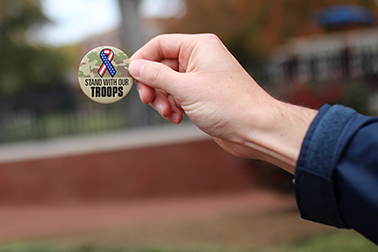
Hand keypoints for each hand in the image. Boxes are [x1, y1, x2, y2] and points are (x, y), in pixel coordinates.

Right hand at [129, 34, 316, 172]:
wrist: (255, 129)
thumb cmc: (228, 105)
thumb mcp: (185, 89)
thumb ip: (156, 76)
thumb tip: (135, 66)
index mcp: (198, 46)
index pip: (159, 45)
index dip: (142, 60)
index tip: (131, 78)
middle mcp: (200, 58)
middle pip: (161, 66)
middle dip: (153, 86)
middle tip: (149, 100)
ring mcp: (201, 77)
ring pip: (168, 83)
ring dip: (163, 99)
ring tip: (169, 113)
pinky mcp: (203, 94)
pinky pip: (178, 96)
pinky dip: (173, 106)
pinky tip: (178, 118)